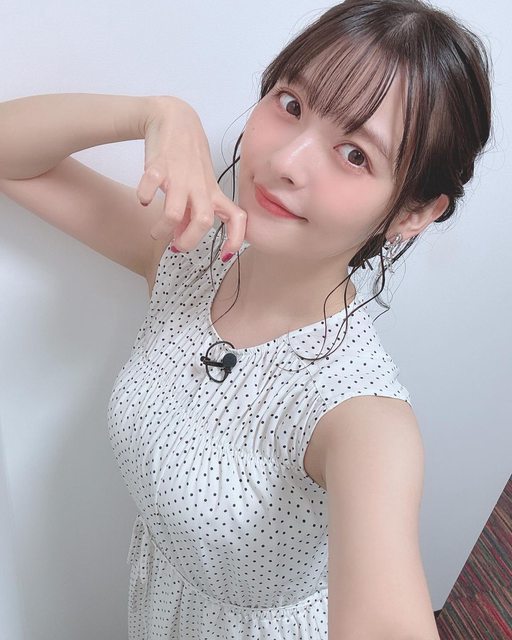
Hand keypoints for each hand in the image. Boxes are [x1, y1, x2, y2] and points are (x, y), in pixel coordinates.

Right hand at [136, 96, 246, 257]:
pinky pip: (150, 185)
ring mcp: (180, 175)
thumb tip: (180, 238)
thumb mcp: (196, 187)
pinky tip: (144, 199)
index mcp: (212, 193)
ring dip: (162, 229)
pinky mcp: (159, 164)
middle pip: (203, 221)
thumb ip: (190, 214)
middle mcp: (199, 186)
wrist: (174, 118)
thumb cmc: (187, 158)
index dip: (236, 238)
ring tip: (155, 232)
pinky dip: (144, 197)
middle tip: (176, 247)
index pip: (236, 217)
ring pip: (173, 212)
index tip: (225, 254)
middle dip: (188, 241)